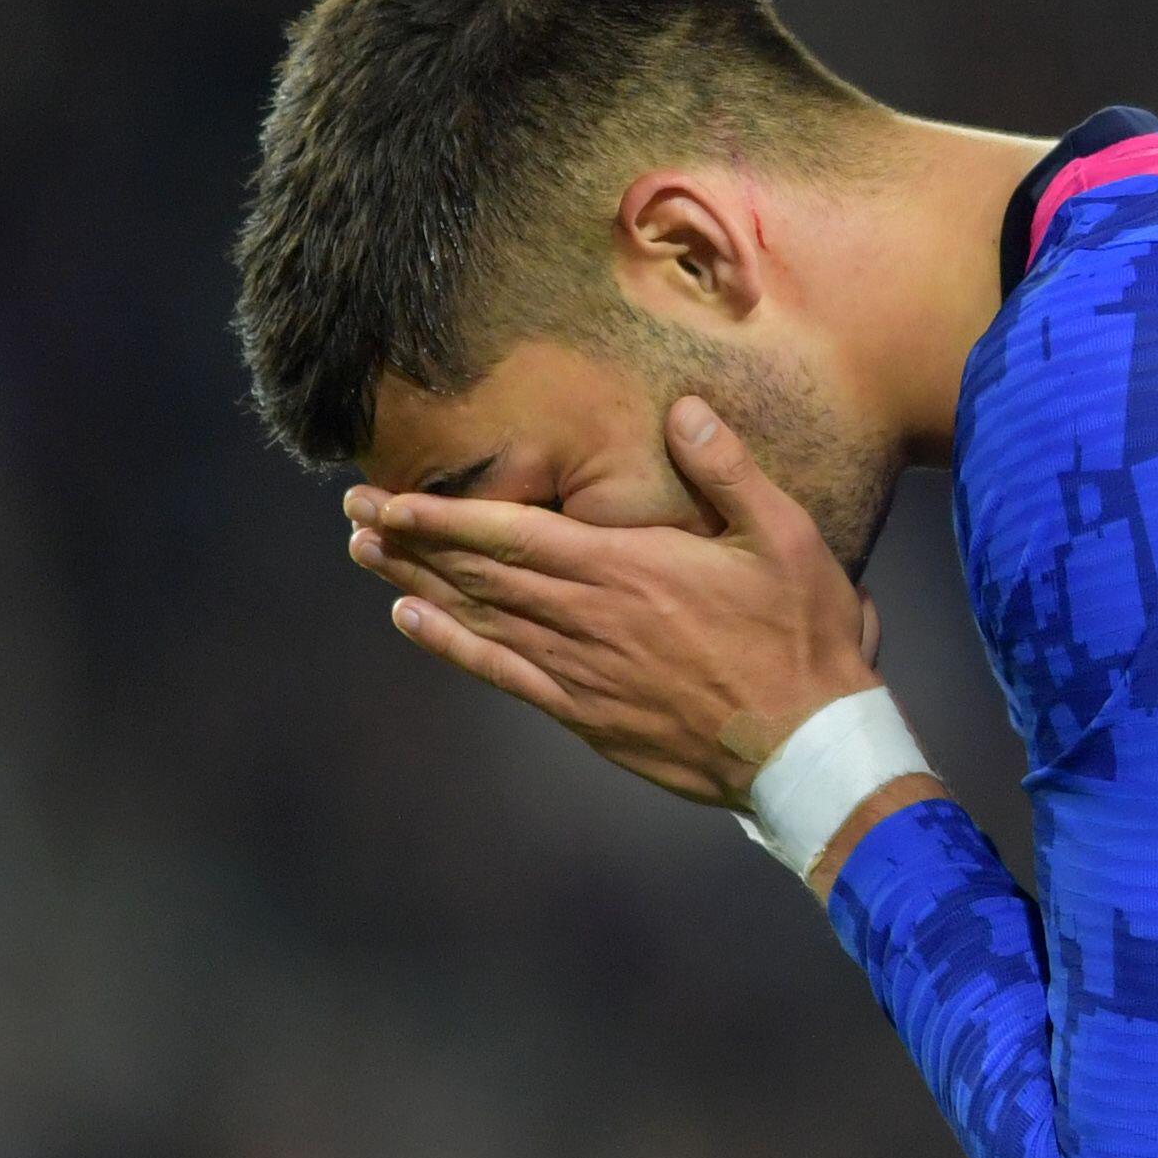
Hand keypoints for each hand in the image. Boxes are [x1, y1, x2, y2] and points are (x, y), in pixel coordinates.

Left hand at [347, 398, 883, 804]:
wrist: (805, 749)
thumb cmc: (802, 639)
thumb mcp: (784, 537)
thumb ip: (727, 470)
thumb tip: (683, 408)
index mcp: (626, 568)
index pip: (513, 534)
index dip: (443, 514)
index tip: (388, 495)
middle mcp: (587, 617)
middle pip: (479, 572)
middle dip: (410, 538)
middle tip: (353, 510)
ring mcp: (580, 670)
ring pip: (479, 618)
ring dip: (418, 581)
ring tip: (364, 552)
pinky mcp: (585, 713)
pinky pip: (502, 674)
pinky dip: (452, 645)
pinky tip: (413, 622)